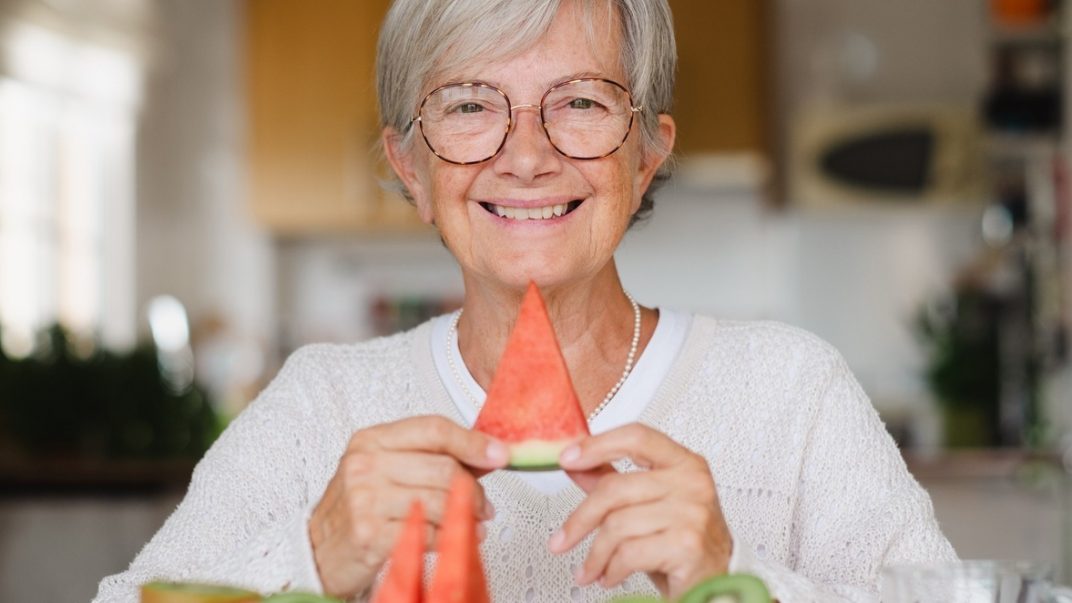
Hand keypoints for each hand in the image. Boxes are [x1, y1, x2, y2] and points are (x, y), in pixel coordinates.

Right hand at [309, 415, 508, 598]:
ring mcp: (365, 498)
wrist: (318, 550)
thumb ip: (431, 457)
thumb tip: (487, 452)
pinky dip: (450, 537)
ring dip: (467, 515)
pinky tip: (456, 538)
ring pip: (440, 500)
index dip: (472, 441)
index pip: (434, 429)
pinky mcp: (370, 534)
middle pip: (443, 467)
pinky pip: (428, 533)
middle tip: (484, 504)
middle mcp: (365, 464)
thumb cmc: (361, 508)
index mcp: (372, 439)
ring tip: (474, 522)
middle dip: (473, 489)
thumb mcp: (387, 469)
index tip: (499, 454)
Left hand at [548, 423, 732, 598]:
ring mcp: (692, 513)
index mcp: (684, 463)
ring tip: (590, 568)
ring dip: (595, 554)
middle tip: (561, 539)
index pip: (636, 437)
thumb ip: (614, 481)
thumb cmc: (684, 544)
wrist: (718, 584)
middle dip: (580, 519)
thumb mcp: (648, 507)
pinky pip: (629, 553)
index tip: (567, 458)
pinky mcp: (687, 545)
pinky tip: (610, 576)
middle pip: (615, 488)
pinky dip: (611, 570)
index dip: (597, 444)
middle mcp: (692, 483)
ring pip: (617, 524)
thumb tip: (576, 464)